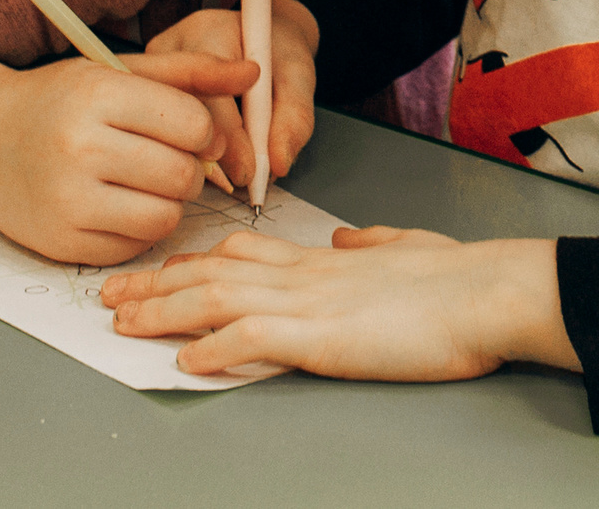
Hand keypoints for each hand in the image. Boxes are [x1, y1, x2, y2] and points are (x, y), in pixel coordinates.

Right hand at [0, 51, 254, 265]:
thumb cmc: (59, 102)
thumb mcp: (118, 72)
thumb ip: (190, 72)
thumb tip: (255, 70)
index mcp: (98, 96)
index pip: (192, 124)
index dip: (205, 132)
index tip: (192, 132)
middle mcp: (80, 147)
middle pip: (182, 175)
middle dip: (188, 170)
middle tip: (167, 160)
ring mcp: (69, 200)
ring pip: (165, 217)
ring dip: (168, 203)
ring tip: (144, 183)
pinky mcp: (63, 241)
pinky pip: (136, 247)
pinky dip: (139, 230)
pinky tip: (119, 205)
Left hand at [101, 226, 580, 380]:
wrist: (489, 291)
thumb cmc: (461, 278)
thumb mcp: (409, 248)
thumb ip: (373, 243)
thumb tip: (349, 239)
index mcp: (324, 258)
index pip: (242, 248)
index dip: (193, 259)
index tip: (160, 268)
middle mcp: (306, 273)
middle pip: (210, 270)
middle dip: (154, 283)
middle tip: (109, 294)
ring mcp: (310, 302)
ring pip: (215, 296)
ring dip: (162, 310)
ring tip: (121, 322)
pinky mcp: (323, 336)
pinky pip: (252, 337)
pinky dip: (213, 347)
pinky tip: (185, 360)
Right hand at [145, 0, 316, 193]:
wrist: (261, 39)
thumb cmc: (278, 55)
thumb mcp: (298, 78)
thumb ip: (294, 118)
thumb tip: (278, 164)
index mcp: (205, 33)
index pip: (208, 95)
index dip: (231, 140)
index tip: (248, 172)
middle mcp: (165, 50)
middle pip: (177, 115)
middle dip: (211, 155)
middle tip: (240, 180)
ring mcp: (144, 73)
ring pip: (163, 129)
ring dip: (197, 158)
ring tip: (231, 171)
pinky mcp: (138, 94)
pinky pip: (157, 134)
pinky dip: (185, 155)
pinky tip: (208, 163)